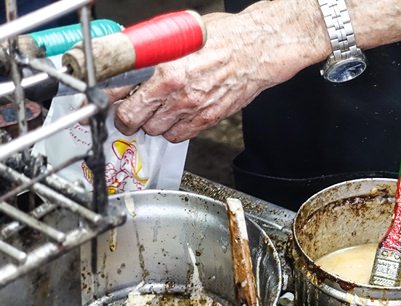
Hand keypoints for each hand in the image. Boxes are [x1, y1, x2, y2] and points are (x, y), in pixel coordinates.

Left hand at [108, 9, 321, 141]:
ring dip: (150, 122)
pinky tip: (174, 117)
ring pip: (154, 130)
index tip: (102, 98)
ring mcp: (192, 108)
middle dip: (125, 116)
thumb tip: (128, 58)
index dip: (106, 96)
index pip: (119, 89)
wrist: (257, 51)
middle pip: (132, 118)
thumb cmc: (224, 37)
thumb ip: (151, 50)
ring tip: (155, 111)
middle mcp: (175, 90)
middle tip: (126, 110)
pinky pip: (178, 136)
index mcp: (163, 66)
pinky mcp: (207, 119)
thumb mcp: (178, 34)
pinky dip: (172, 130)